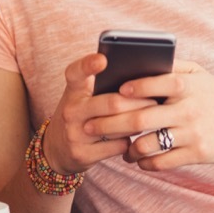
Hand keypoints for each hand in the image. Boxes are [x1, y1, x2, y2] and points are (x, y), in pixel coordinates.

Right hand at [40, 52, 158, 174]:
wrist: (57, 148)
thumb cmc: (82, 113)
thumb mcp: (84, 95)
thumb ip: (103, 83)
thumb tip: (142, 76)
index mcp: (73, 90)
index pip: (75, 72)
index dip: (88, 65)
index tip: (103, 59)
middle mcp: (71, 110)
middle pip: (112, 103)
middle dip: (138, 102)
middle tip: (156, 100)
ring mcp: (74, 133)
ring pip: (117, 127)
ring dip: (138, 122)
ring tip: (151, 117)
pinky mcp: (82, 154)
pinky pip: (117, 146)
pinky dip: (130, 141)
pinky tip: (135, 137)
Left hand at [84, 59, 213, 171]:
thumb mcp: (199, 74)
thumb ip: (171, 67)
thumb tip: (137, 62)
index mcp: (187, 85)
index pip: (155, 83)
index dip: (132, 88)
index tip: (113, 92)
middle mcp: (188, 108)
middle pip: (140, 118)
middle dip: (110, 123)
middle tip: (90, 126)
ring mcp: (192, 133)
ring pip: (147, 143)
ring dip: (126, 148)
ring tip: (118, 147)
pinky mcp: (196, 154)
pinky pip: (161, 162)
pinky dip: (144, 162)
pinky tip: (138, 158)